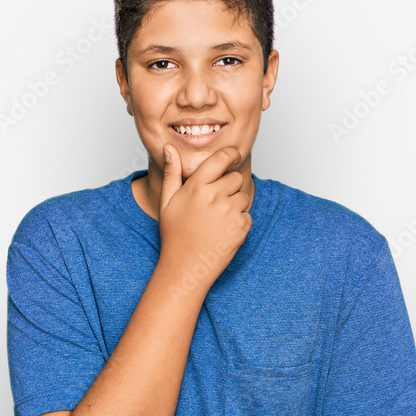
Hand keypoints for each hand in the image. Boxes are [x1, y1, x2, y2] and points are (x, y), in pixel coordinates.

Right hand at [157, 144, 251, 287]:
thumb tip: (169, 149)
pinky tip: (223, 231)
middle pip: (235, 178)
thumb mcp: (167, 202)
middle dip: (229, 186)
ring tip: (217, 219)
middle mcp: (214, 196)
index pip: (221, 158)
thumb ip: (172, 173)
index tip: (234, 155)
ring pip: (243, 196)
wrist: (186, 267)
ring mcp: (229, 212)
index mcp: (196, 186)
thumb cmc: (175, 234)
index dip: (231, 154)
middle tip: (215, 203)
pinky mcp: (241, 227)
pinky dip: (239, 221)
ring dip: (235, 204)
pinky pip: (247, 215)